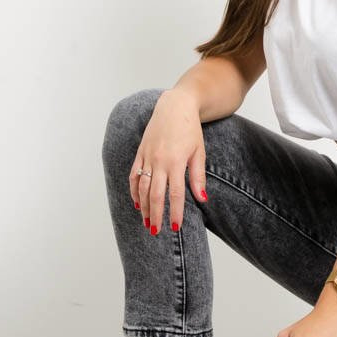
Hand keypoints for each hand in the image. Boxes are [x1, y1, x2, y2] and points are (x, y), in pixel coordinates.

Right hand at [129, 88, 207, 234]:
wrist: (175, 105)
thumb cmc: (190, 128)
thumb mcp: (199, 151)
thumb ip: (198, 176)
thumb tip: (202, 199)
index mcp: (175, 162)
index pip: (174, 194)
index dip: (174, 212)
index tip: (174, 227)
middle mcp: (158, 161)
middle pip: (154, 194)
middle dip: (155, 215)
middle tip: (155, 231)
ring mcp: (147, 157)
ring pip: (141, 187)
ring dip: (143, 207)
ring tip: (146, 222)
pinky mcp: (140, 152)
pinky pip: (133, 175)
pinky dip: (133, 190)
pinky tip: (137, 203)